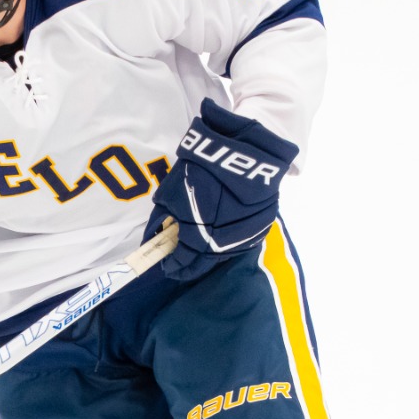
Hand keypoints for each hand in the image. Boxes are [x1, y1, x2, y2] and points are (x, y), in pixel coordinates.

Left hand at [145, 99, 296, 280]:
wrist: (245, 150)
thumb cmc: (202, 169)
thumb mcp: (173, 191)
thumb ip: (163, 217)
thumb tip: (156, 234)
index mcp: (200, 236)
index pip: (185, 259)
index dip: (175, 265)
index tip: (167, 267)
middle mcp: (224, 242)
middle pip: (206, 262)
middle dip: (192, 267)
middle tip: (182, 268)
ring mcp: (246, 235)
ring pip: (226, 254)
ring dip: (211, 256)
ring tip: (199, 256)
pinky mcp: (263, 225)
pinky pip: (242, 242)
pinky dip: (228, 244)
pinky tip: (220, 242)